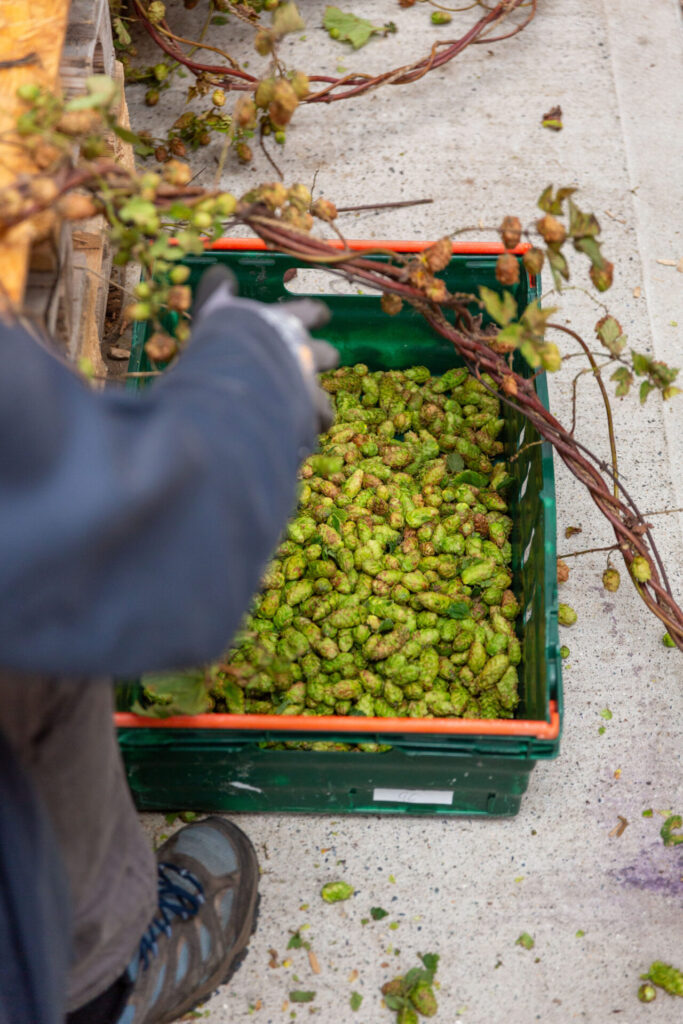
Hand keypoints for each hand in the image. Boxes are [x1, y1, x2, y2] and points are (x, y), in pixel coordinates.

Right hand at [193, 266, 338, 431]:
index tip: (318, 317)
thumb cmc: (220, 341)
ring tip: (301, 415)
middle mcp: (304, 351)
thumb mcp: (214, 313)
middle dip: (319, 362)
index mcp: (284, 323)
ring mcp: (309, 383)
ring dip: (316, 405)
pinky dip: (309, 429)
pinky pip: (318, 421)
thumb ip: (217, 293)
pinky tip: (297, 435)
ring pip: (325, 396)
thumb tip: (221, 273)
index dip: (314, 316)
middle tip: (304, 370)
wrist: (233, 379)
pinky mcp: (308, 412)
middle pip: (328, 354)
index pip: (311, 312)